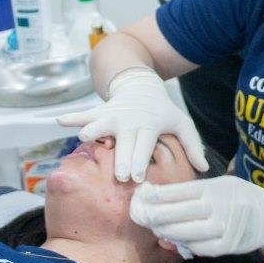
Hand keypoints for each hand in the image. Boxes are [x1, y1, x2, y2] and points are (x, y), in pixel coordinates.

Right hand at [56, 68, 206, 181]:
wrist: (141, 85)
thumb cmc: (162, 112)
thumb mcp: (182, 124)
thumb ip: (193, 146)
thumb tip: (204, 170)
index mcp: (150, 126)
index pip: (145, 145)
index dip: (141, 160)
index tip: (137, 177)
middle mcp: (130, 121)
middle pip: (125, 142)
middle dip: (122, 158)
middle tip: (118, 175)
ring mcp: (113, 115)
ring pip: (102, 124)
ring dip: (94, 131)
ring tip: (85, 139)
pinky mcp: (100, 112)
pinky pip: (84, 114)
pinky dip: (72, 117)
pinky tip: (59, 121)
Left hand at [129, 176, 263, 256]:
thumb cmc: (238, 196)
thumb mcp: (220, 184)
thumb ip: (194, 191)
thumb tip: (159, 197)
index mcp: (215, 187)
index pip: (179, 191)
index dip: (157, 196)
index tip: (141, 197)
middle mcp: (220, 206)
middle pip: (178, 213)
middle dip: (155, 215)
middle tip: (141, 216)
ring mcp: (225, 227)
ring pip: (186, 233)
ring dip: (167, 233)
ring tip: (156, 230)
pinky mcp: (229, 246)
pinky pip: (200, 249)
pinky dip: (186, 246)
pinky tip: (177, 241)